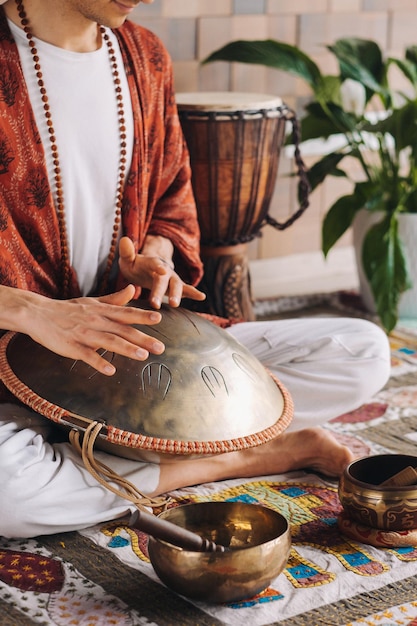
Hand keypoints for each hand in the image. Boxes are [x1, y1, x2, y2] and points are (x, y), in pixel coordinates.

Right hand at [20, 285, 164, 375]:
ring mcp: (84, 334)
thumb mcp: (92, 301)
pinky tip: (111, 371)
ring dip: (127, 349)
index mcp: (102, 311)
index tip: (159, 318)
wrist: (38, 314)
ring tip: (143, 356)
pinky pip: (87, 355)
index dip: (142, 316)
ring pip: (108, 341)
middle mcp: (96, 321)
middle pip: (123, 330)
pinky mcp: (72, 347)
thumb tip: (132, 289)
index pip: (126, 313)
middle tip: (161, 347)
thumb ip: (114, 299)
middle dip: (143, 338)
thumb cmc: (68, 309)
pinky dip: (99, 363)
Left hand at [118, 236, 205, 308]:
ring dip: (176, 294)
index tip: (162, 270)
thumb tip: (124, 239)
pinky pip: (186, 290)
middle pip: (164, 279)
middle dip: (160, 291)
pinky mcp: (176, 286)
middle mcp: (164, 269)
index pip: (154, 263)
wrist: (147, 268)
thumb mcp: (128, 259)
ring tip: (174, 304)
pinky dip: (193, 292)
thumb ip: (127, 252)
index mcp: (151, 262)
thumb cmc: (135, 266)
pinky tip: (202, 296)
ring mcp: (172, 278)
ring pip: (176, 286)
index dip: (158, 266)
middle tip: (156, 302)